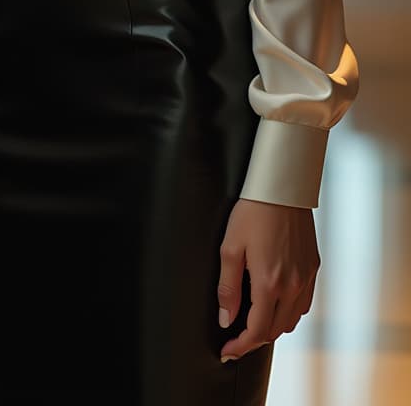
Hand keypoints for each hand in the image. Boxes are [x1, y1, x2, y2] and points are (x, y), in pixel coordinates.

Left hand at [218, 197, 319, 361]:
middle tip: (235, 340)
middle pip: (275, 331)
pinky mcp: (314, 267)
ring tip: (253, 322)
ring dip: (272, 328)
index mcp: (269, 283)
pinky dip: (289, 313)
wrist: (283, 187)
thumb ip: (228, 287)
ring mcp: (306, 277)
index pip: (256, 331)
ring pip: (292, 320)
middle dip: (253, 340)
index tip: (225, 352)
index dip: (240, 346)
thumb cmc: (253, 212)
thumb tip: (226, 320)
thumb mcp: (231, 247)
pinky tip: (275, 304)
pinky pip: (304, 304)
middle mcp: (293, 285)